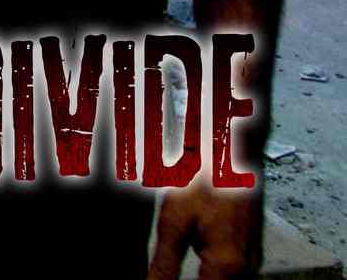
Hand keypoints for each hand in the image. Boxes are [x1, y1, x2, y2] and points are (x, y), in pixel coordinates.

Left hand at [147, 179, 263, 279]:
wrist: (231, 150)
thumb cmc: (204, 178)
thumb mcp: (174, 222)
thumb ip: (165, 265)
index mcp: (228, 266)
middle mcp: (247, 268)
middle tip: (165, 271)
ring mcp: (252, 259)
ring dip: (203, 277)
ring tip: (186, 245)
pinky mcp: (250, 250)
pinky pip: (230, 272)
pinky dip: (211, 269)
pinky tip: (195, 247)